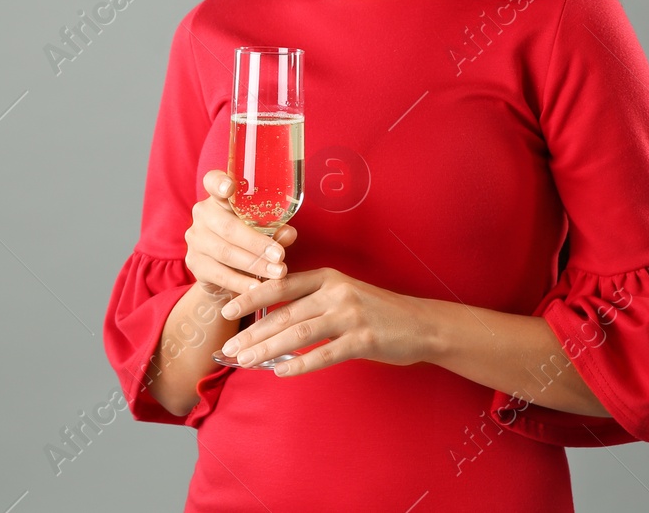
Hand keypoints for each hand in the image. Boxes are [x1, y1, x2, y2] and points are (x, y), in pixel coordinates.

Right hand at [184, 169, 298, 298]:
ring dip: (254, 264)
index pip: (213, 182)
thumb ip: (275, 230)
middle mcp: (202, 214)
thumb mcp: (262, 232)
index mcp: (218, 198)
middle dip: (257, 243)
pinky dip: (241, 282)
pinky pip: (219, 273)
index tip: (229, 187)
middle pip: (228, 226)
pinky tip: (257, 287)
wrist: (222, 274)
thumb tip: (289, 234)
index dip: (219, 183)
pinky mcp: (194, 263)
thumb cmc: (246, 242)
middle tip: (280, 256)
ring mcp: (195, 239)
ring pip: (225, 252)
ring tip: (277, 273)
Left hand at [216, 266, 438, 375]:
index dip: (251, 296)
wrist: (421, 324)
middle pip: (285, 313)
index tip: (227, 310)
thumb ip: (310, 301)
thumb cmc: (375, 311)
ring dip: (268, 349)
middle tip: (230, 348)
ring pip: (298, 333)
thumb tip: (270, 320)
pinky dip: (300, 363)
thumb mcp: (342, 294)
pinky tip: (281, 372)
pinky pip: (324, 354)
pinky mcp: (363, 339)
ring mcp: (350, 315)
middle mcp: (336, 292)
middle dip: (253, 332)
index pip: (281, 285)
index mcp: (327, 277)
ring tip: (246, 362)